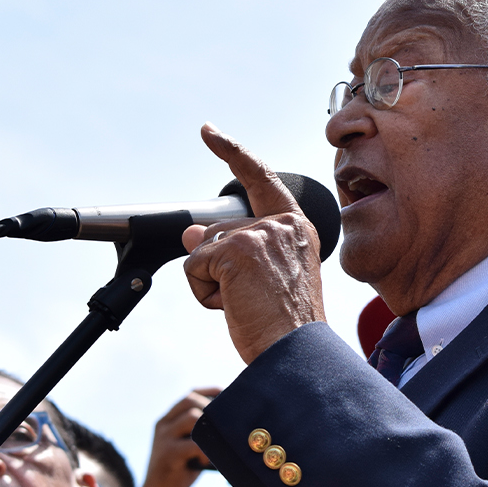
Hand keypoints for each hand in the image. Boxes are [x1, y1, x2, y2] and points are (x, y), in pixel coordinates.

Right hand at [137, 387, 221, 486]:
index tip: (229, 396)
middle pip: (190, 399)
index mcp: (169, 419)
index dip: (211, 392)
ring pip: (192, 417)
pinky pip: (193, 444)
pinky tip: (207, 461)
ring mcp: (164, 437)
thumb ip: (202, 431)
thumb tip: (233, 422)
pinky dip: (205, 451)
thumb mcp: (190, 445)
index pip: (190, 394)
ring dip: (210, 428)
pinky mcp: (167, 453)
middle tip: (228, 422)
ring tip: (217, 444)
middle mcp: (164, 423)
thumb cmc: (181, 469)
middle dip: (212, 407)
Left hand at [182, 123, 326, 363]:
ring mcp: (260, 234)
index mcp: (298, 229)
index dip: (233, 154)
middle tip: (250, 301)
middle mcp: (283, 225)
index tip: (208, 132)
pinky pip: (194, 267)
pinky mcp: (236, 250)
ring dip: (212, 283)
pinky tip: (235, 307)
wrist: (296, 354)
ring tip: (246, 306)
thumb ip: (233, 251)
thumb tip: (188, 234)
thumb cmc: (286, 329)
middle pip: (219, 231)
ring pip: (204, 249)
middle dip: (217, 267)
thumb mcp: (261, 281)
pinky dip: (204, 294)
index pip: (262, 180)